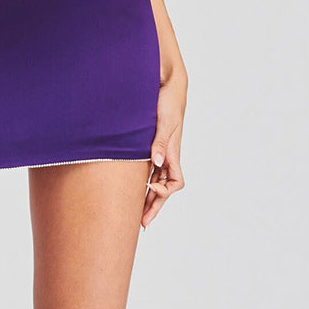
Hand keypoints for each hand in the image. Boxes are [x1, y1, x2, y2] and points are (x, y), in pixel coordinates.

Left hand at [142, 76, 186, 229]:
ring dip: (148, 196)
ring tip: (135, 213)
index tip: (152, 191)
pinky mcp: (151, 143)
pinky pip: (149, 168)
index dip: (165, 193)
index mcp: (172, 152)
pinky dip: (143, 180)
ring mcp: (159, 150)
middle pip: (164, 187)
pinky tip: (132, 186)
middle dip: (154, 205)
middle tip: (141, 224)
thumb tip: (156, 163)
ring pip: (156, 180)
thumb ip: (159, 142)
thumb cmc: (168, 102)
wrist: (168, 85)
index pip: (175, 182)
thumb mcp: (164, 121)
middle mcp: (167, 154)